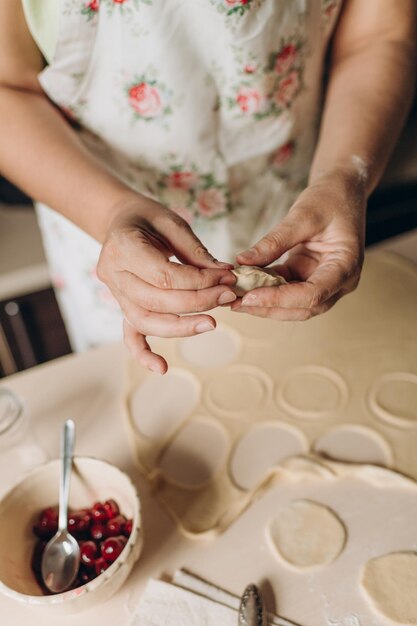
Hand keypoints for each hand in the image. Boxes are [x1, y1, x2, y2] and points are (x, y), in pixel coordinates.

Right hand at [97, 195, 235, 373]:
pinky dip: (143, 353)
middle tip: (227, 296)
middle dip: (197, 303)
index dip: (199, 281)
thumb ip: (195, 251)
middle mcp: (113, 274)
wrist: (118, 221)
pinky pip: (129, 334)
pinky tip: (162, 368)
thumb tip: (224, 274)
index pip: (165, 276)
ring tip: (211, 324)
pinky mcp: (121, 305)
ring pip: (145, 321)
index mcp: (122, 246)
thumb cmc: (147, 217)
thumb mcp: (172, 222)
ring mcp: (114, 293)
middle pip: (157, 301)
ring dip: (181, 327)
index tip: (227, 277)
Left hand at [230, 169, 365, 319]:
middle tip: (235, 303)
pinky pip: (287, 290)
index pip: (313, 294)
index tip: (249, 297)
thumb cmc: (330, 198)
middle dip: (269, 307)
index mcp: (346, 266)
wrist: (342, 190)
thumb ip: (274, 241)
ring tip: (235, 298)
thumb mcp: (302, 215)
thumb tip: (242, 262)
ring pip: (294, 305)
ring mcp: (325, 282)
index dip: (280, 299)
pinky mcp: (309, 277)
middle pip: (304, 307)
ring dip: (265, 303)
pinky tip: (244, 286)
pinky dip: (266, 290)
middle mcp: (340, 282)